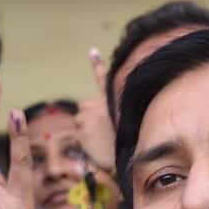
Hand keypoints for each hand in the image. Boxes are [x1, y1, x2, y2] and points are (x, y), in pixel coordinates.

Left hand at [75, 47, 116, 172]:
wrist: (127, 157)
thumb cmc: (130, 143)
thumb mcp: (126, 123)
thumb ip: (114, 115)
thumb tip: (103, 118)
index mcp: (113, 101)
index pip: (103, 80)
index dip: (97, 65)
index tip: (92, 51)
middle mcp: (100, 104)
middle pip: (83, 105)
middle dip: (87, 115)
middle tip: (99, 130)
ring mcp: (89, 115)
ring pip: (79, 119)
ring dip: (85, 128)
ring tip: (100, 140)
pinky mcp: (82, 128)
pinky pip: (78, 132)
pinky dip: (83, 138)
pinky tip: (93, 143)